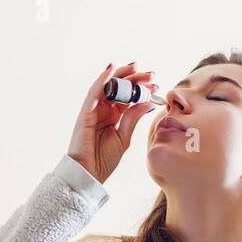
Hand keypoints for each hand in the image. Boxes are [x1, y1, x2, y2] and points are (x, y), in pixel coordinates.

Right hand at [66, 61, 158, 185]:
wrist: (89, 173)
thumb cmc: (104, 159)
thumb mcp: (124, 137)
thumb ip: (133, 118)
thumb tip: (149, 102)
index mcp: (114, 116)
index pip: (128, 97)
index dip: (142, 89)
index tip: (156, 86)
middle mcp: (103, 109)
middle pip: (119, 88)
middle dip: (135, 79)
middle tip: (150, 74)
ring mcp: (94, 109)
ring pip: (108, 86)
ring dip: (122, 75)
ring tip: (136, 68)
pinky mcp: (85, 112)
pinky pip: (93, 92)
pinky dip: (102, 80)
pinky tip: (112, 70)